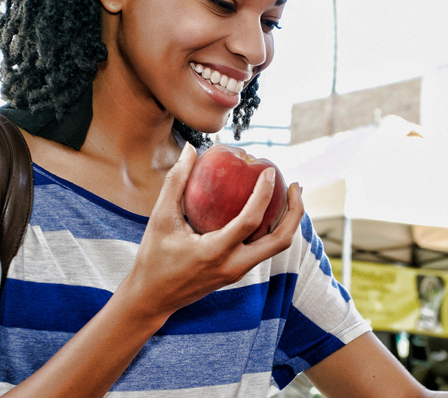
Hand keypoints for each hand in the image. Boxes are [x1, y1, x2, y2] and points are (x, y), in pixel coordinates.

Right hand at [118, 148, 306, 316]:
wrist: (152, 298)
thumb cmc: (153, 257)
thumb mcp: (160, 219)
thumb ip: (175, 182)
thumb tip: (190, 149)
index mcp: (214, 252)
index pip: (250, 221)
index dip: (264, 194)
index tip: (269, 171)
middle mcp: (233, 265)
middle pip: (280, 241)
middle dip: (295, 212)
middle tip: (295, 185)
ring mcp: (238, 272)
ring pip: (276, 247)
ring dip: (288, 221)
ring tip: (288, 195)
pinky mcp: (236, 273)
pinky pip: (263, 250)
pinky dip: (272, 228)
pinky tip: (266, 209)